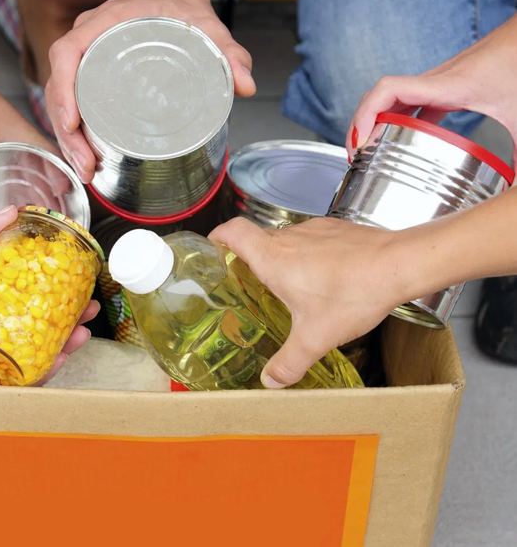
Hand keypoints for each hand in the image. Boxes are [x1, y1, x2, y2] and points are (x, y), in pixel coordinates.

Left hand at [0, 207, 97, 385]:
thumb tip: (10, 211)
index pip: (20, 298)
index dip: (50, 293)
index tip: (74, 283)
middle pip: (31, 329)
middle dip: (65, 324)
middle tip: (87, 314)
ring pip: (25, 357)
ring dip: (57, 349)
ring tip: (80, 338)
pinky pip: (4, 381)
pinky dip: (32, 375)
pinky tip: (53, 364)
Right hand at [45, 0, 255, 182]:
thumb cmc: (182, 9)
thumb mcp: (205, 25)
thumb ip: (227, 51)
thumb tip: (245, 85)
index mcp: (106, 22)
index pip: (67, 53)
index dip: (63, 90)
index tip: (73, 123)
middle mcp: (88, 39)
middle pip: (61, 87)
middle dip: (67, 132)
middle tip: (86, 165)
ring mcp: (86, 58)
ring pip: (63, 100)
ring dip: (69, 139)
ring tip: (87, 170)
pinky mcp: (91, 75)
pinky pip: (72, 102)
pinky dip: (75, 133)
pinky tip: (86, 158)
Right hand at [209, 217, 419, 388]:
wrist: (400, 264)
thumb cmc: (354, 292)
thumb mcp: (316, 337)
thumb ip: (290, 361)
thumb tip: (271, 381)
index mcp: (273, 258)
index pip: (232, 231)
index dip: (217, 237)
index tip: (211, 251)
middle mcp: (290, 238)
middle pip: (256, 240)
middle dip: (248, 260)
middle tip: (247, 285)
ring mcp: (314, 231)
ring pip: (286, 241)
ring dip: (282, 260)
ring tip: (291, 289)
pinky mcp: (337, 230)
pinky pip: (312, 241)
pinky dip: (310, 257)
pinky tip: (325, 281)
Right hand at [347, 15, 516, 163]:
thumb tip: (513, 193)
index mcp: (445, 87)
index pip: (388, 91)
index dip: (365, 116)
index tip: (358, 143)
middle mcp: (433, 83)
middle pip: (379, 98)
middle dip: (360, 126)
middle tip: (356, 156)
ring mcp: (435, 84)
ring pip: (389, 100)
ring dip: (373, 122)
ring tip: (367, 151)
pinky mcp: (441, 87)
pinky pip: (407, 103)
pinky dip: (394, 121)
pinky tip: (399, 140)